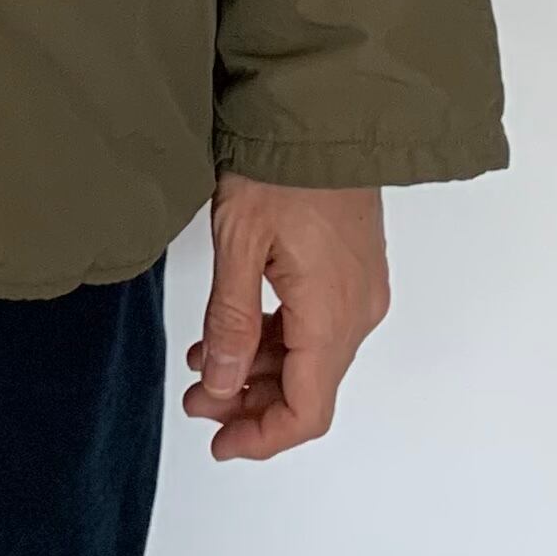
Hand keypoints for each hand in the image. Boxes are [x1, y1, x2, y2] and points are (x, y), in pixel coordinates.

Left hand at [183, 175, 388, 460]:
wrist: (323, 111)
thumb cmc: (282, 166)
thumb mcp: (239, 244)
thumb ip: (230, 323)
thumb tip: (222, 386)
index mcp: (331, 316)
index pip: (307, 411)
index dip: (262, 438)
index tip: (219, 444)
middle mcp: (357, 311)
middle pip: (308, 389)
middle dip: (250, 404)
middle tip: (197, 401)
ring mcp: (359, 290)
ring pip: (310, 358)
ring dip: (259, 371)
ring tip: (204, 366)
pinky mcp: (352, 270)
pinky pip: (315, 326)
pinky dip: (275, 339)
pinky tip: (232, 332)